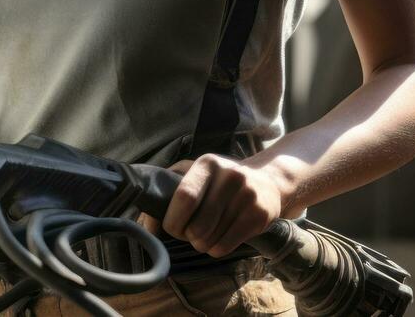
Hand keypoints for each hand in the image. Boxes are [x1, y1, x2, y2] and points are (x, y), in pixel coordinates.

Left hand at [135, 154, 283, 258]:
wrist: (269, 181)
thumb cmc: (222, 181)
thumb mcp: (198, 173)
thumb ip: (169, 188)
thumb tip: (145, 221)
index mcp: (207, 164)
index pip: (185, 197)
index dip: (174, 220)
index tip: (172, 227)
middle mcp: (228, 176)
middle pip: (197, 226)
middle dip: (188, 237)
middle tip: (190, 233)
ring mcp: (246, 196)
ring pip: (210, 239)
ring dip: (202, 244)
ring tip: (207, 234)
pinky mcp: (258, 215)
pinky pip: (225, 246)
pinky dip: (216, 250)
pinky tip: (220, 239)